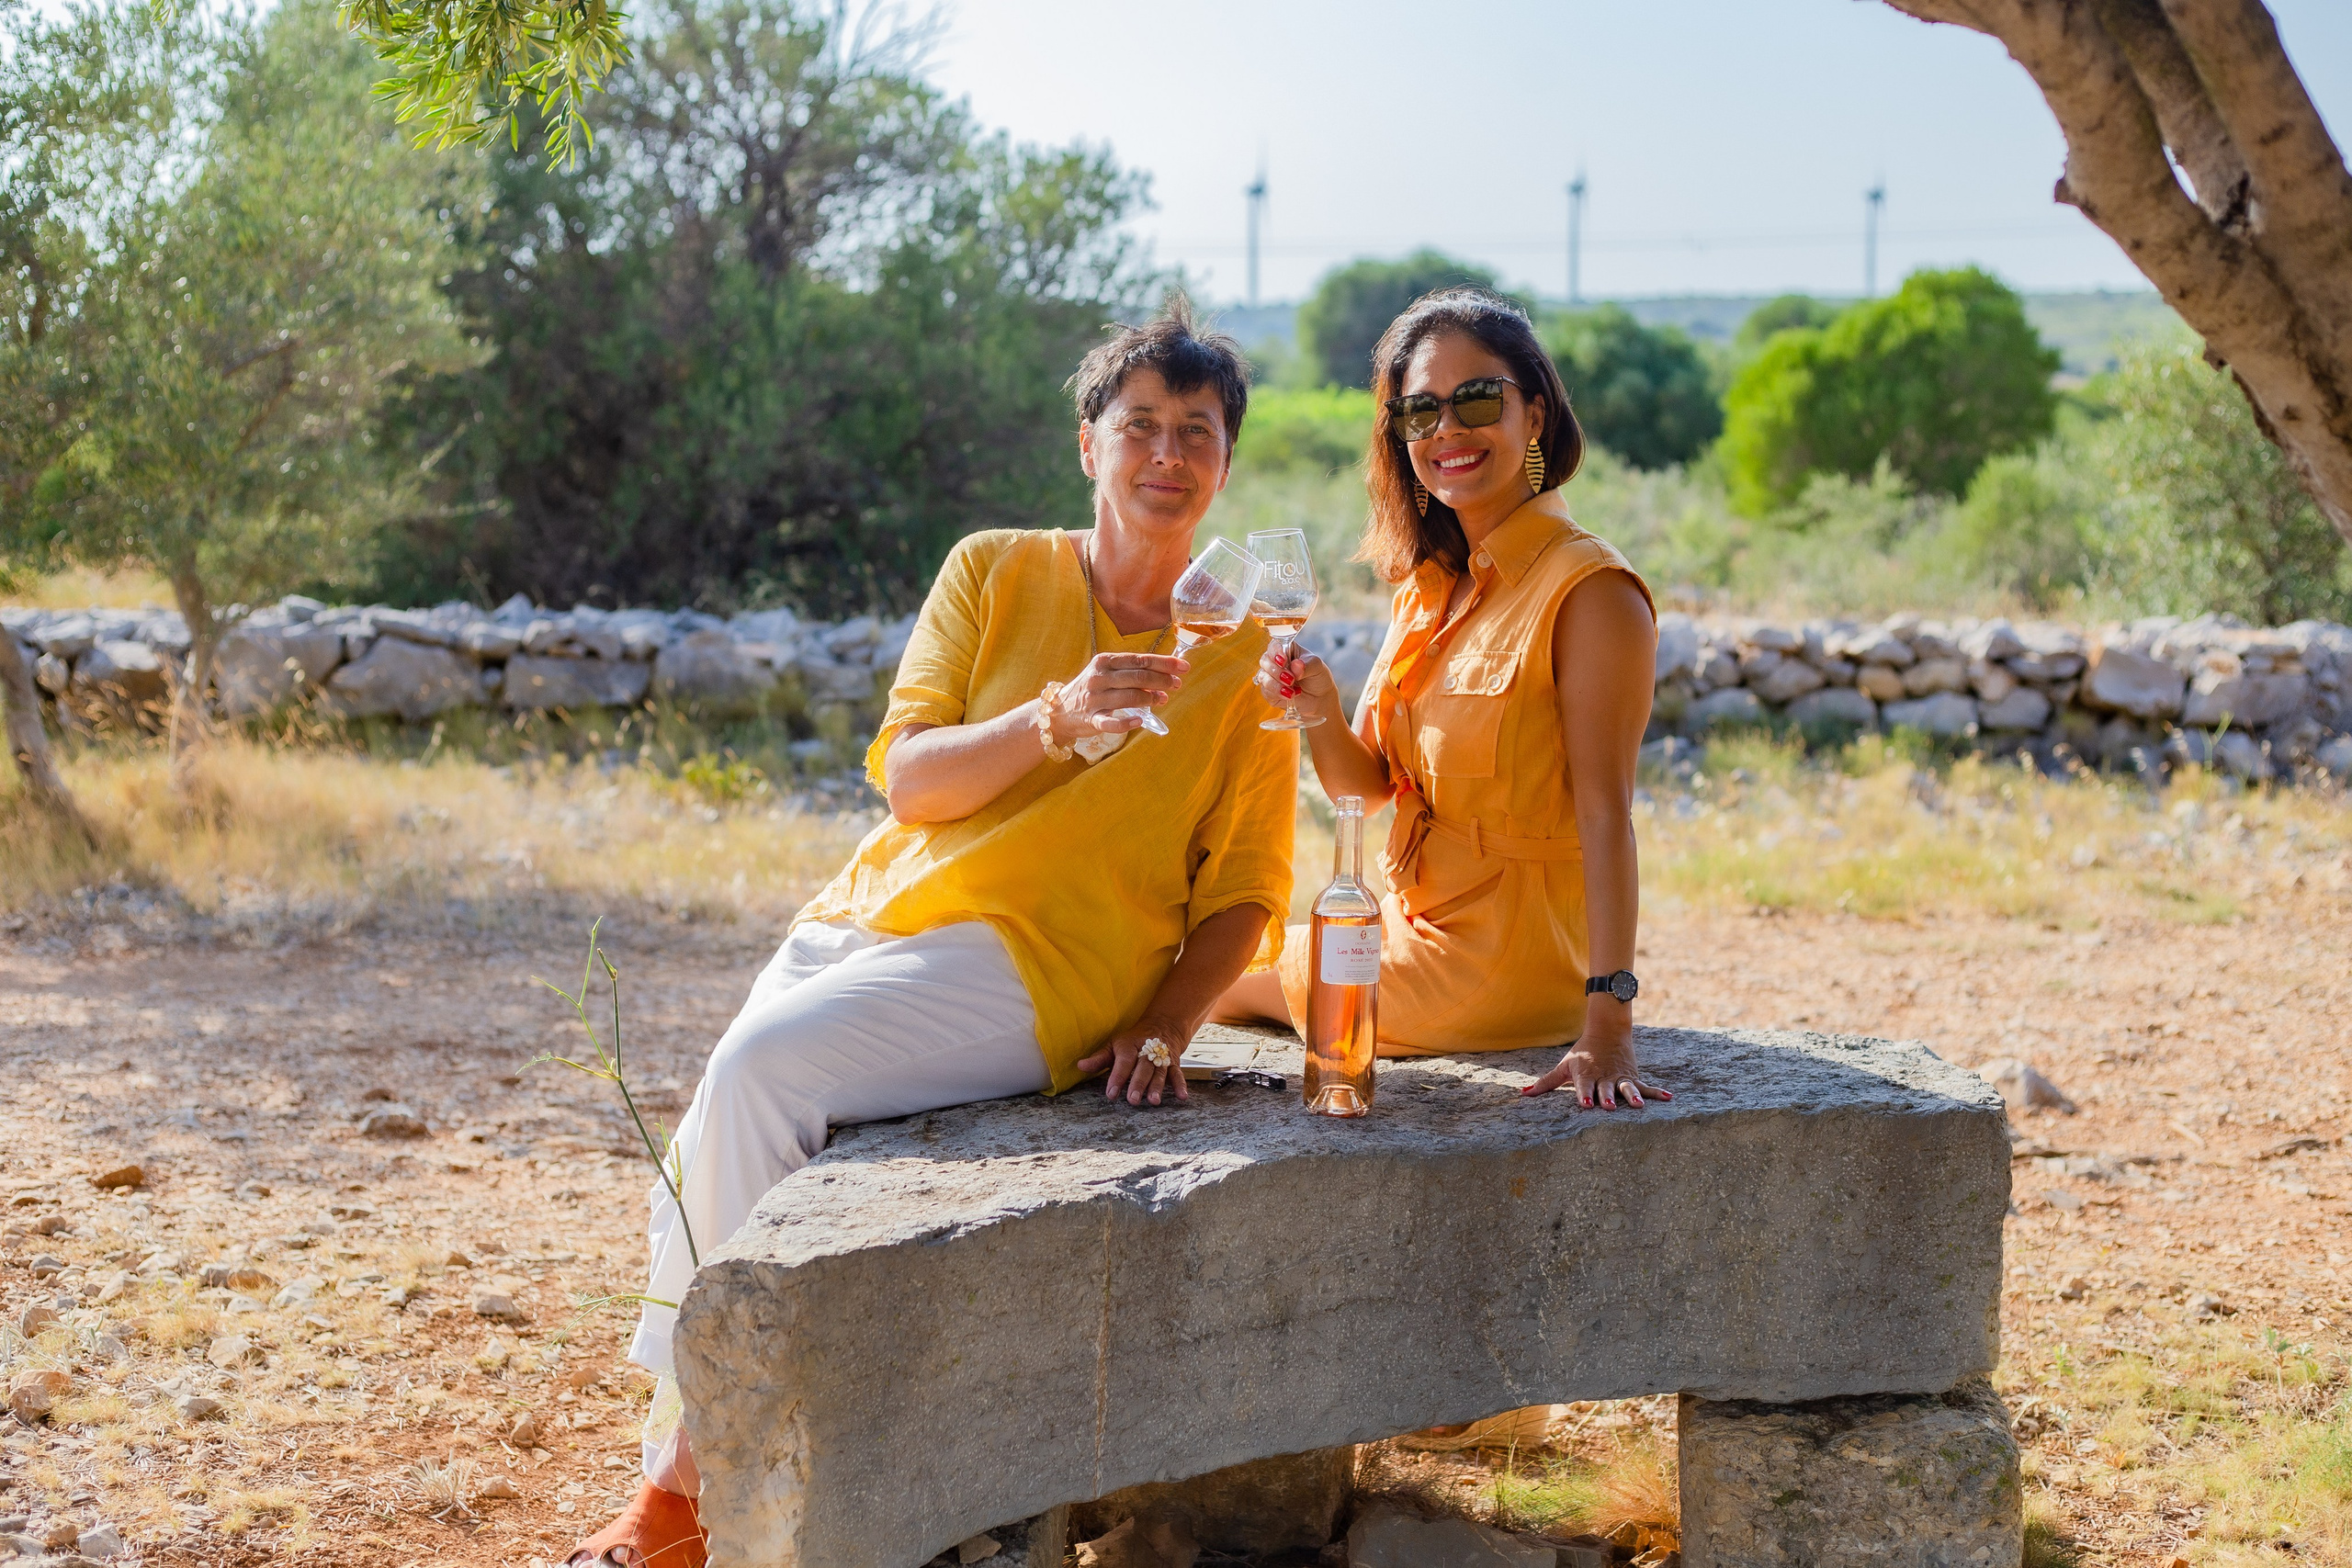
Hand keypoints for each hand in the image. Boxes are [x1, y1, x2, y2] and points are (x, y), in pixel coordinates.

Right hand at [1049, 652, 1189, 745]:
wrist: (1059, 711)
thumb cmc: (1092, 689)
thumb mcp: (1107, 673)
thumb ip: (1132, 672)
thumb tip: (1165, 675)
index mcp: (1105, 662)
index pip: (1139, 659)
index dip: (1163, 663)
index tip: (1183, 667)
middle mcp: (1099, 678)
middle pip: (1137, 676)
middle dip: (1161, 680)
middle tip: (1176, 684)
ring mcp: (1094, 699)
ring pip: (1128, 697)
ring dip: (1150, 698)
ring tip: (1163, 699)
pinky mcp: (1090, 719)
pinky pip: (1110, 722)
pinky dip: (1126, 723)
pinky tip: (1140, 720)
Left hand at [1075, 1018, 1191, 1106]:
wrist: (1162, 1026)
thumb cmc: (1132, 1041)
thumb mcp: (1114, 1045)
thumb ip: (1099, 1058)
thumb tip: (1080, 1066)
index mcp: (1129, 1045)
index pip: (1123, 1061)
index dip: (1117, 1077)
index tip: (1111, 1094)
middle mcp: (1146, 1050)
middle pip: (1143, 1067)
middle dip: (1138, 1083)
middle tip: (1133, 1100)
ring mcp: (1161, 1057)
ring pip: (1160, 1072)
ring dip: (1157, 1086)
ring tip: (1154, 1101)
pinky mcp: (1173, 1063)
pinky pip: (1178, 1074)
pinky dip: (1181, 1085)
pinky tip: (1182, 1097)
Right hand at [1254, 645, 1344, 726]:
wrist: (1320, 698)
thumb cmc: (1318, 677)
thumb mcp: (1317, 667)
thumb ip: (1307, 665)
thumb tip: (1295, 665)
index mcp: (1287, 649)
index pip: (1274, 645)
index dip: (1275, 652)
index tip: (1283, 661)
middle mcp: (1276, 661)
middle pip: (1265, 660)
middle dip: (1276, 671)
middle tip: (1291, 679)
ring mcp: (1271, 676)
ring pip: (1263, 677)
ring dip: (1276, 685)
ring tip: (1292, 692)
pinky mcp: (1269, 692)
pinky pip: (1266, 692)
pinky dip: (1277, 694)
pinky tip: (1290, 696)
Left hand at [1522, 1016, 1671, 1108]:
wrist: (1607, 1030)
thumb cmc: (1582, 1052)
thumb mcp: (1564, 1065)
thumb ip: (1545, 1083)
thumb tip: (1524, 1094)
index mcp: (1585, 1075)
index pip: (1583, 1087)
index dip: (1584, 1095)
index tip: (1587, 1104)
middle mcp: (1603, 1078)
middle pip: (1605, 1089)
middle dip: (1606, 1098)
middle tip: (1607, 1106)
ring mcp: (1619, 1077)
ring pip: (1627, 1088)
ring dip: (1632, 1097)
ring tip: (1638, 1106)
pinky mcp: (1632, 1076)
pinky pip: (1646, 1085)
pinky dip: (1657, 1092)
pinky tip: (1670, 1098)